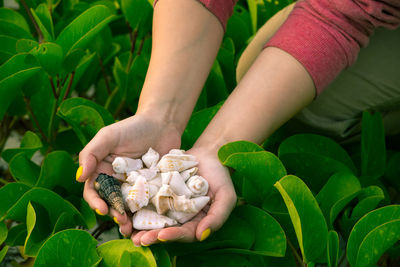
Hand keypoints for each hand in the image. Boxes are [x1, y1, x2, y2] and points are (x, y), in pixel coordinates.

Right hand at [76, 113, 180, 236]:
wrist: (162, 124)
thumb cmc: (133, 128)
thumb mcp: (108, 136)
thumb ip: (91, 154)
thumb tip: (79, 177)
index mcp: (102, 171)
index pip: (93, 191)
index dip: (95, 202)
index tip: (103, 209)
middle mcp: (116, 182)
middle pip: (111, 203)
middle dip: (113, 214)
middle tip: (121, 221)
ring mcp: (135, 187)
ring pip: (128, 207)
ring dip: (128, 219)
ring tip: (131, 227)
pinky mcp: (152, 189)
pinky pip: (148, 204)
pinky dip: (146, 214)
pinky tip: (149, 222)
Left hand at [131, 145, 236, 245]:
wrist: (209, 153)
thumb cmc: (220, 176)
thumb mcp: (226, 197)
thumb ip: (217, 217)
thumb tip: (202, 236)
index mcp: (196, 221)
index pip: (184, 233)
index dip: (173, 236)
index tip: (162, 235)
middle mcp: (180, 215)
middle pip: (165, 229)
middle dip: (152, 235)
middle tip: (140, 239)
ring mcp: (168, 203)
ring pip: (153, 218)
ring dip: (140, 226)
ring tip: (128, 230)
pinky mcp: (159, 191)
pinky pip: (147, 199)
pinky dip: (137, 205)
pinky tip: (126, 207)